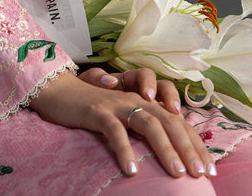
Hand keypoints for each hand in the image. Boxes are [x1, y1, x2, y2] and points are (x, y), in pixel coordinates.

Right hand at [29, 71, 215, 178]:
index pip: (176, 120)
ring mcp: (116, 103)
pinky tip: (132, 170)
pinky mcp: (96, 110)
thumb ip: (140, 126)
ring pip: (148, 123)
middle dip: (187, 148)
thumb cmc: (89, 107)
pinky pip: (114, 131)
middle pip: (168, 120)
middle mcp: (133, 98)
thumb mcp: (120, 117)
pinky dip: (125, 151)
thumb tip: (168, 149)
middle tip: (199, 174)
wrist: (56, 90)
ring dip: (165, 149)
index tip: (208, 168)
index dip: (194, 143)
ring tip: (177, 174)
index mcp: (142, 101)